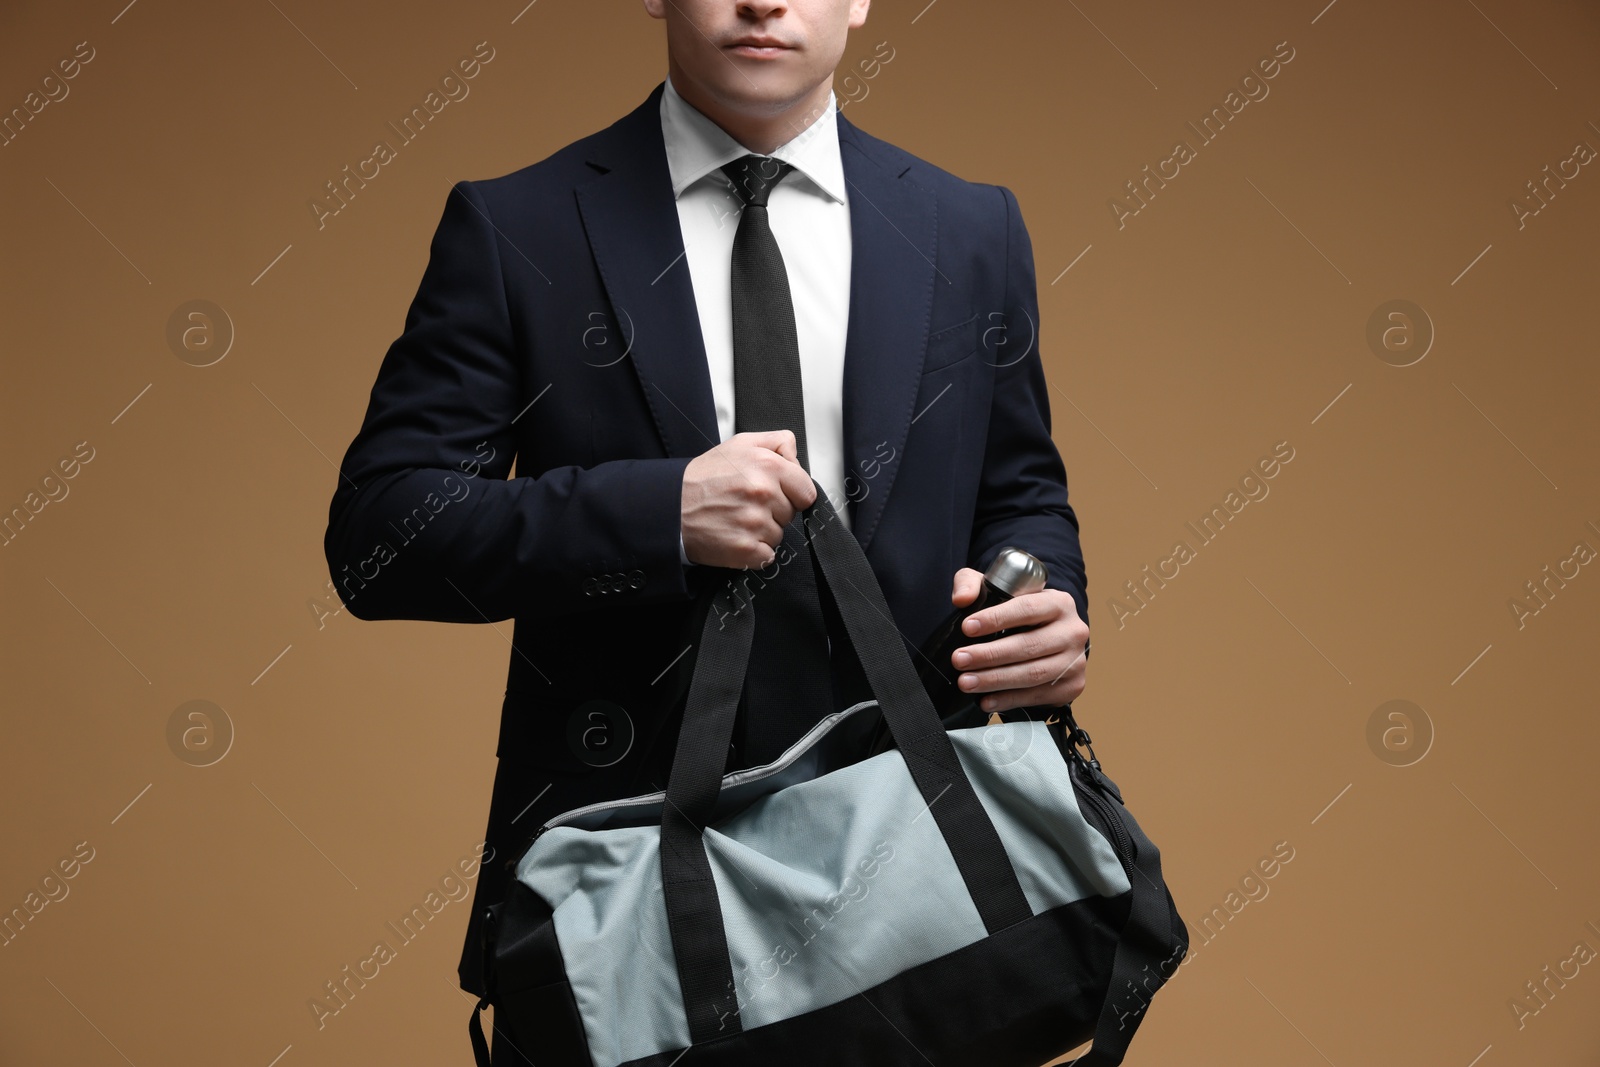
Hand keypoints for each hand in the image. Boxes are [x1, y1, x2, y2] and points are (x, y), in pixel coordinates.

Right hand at [681, 430, 816, 568]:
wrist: (670, 507)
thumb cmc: (703, 478)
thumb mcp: (740, 444)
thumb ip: (777, 442)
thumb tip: (796, 458)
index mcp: (767, 465)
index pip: (806, 491)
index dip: (792, 493)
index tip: (776, 494)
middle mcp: (763, 493)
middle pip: (791, 514)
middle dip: (774, 511)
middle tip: (746, 504)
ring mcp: (755, 523)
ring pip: (779, 535)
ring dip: (762, 531)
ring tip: (737, 519)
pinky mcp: (746, 549)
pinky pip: (767, 556)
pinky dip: (754, 552)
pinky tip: (736, 536)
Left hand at [948, 567, 1088, 712]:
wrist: (1051, 639)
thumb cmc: (1021, 613)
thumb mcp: (998, 590)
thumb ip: (973, 584)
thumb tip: (961, 599)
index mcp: (1059, 602)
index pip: (1026, 609)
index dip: (996, 619)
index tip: (967, 627)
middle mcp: (1073, 631)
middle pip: (1029, 645)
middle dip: (989, 655)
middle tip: (960, 659)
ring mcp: (1075, 661)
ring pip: (1033, 674)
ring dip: (995, 680)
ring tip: (966, 682)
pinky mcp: (1073, 686)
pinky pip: (1037, 696)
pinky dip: (1008, 700)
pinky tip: (985, 699)